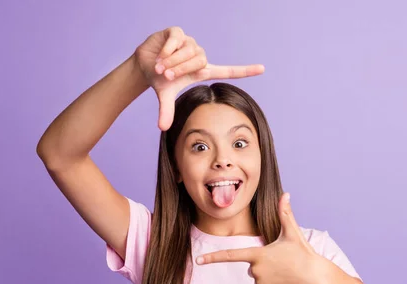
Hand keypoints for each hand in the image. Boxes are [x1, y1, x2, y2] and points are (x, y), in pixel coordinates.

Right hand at [134, 26, 264, 130]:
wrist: (144, 63)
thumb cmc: (159, 79)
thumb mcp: (165, 95)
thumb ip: (167, 110)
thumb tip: (162, 128)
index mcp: (202, 71)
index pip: (228, 71)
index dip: (245, 71)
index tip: (263, 69)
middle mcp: (199, 55)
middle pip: (200, 61)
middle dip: (180, 70)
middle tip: (166, 76)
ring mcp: (189, 42)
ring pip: (188, 51)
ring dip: (172, 62)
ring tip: (160, 67)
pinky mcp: (178, 32)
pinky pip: (177, 41)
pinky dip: (167, 51)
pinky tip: (160, 55)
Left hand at [196, 193, 327, 283]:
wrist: (316, 277)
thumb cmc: (303, 252)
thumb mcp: (292, 232)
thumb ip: (285, 213)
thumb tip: (286, 194)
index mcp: (257, 254)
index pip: (230, 254)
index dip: (213, 258)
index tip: (198, 260)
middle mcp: (255, 270)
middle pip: (252, 267)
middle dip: (264, 265)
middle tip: (282, 262)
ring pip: (259, 280)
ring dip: (270, 277)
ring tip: (286, 273)